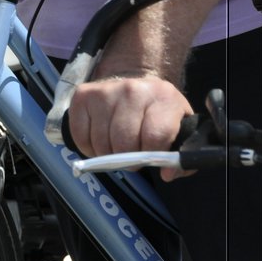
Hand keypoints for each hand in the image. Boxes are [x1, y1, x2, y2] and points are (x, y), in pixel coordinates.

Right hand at [68, 75, 193, 180]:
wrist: (136, 86)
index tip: (153, 163)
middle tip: (132, 157)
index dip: (152, 157)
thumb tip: (167, 173)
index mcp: (163, 96)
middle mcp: (132, 89)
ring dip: (108, 155)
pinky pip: (80, 136)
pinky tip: (100, 142)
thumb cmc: (159, 114)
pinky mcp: (82, 95)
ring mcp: (104, 91)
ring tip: (117, 149)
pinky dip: (89, 148)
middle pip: (124, 142)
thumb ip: (181, 154)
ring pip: (101, 142)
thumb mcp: (180, 129)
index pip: (155, 136)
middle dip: (128, 159)